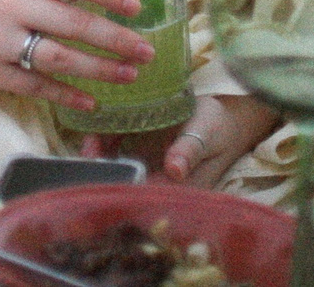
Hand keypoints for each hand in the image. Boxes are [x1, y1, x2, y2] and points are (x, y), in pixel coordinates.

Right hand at [0, 0, 154, 116]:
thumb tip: (109, 5)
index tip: (136, 8)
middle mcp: (10, 6)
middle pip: (73, 23)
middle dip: (116, 39)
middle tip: (146, 51)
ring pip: (60, 58)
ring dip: (101, 69)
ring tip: (130, 75)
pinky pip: (37, 86)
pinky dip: (67, 95)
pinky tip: (91, 102)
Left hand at [84, 95, 282, 187]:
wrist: (223, 117)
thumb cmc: (218, 126)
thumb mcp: (207, 133)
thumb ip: (190, 150)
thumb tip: (175, 171)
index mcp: (179, 187)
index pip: (147, 197)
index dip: (125, 190)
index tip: (107, 177)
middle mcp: (161, 183)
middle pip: (129, 187)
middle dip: (108, 176)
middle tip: (90, 158)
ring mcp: (150, 169)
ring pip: (120, 171)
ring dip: (102, 162)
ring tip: (89, 149)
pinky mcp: (142, 153)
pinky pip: (119, 154)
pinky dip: (105, 147)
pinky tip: (92, 140)